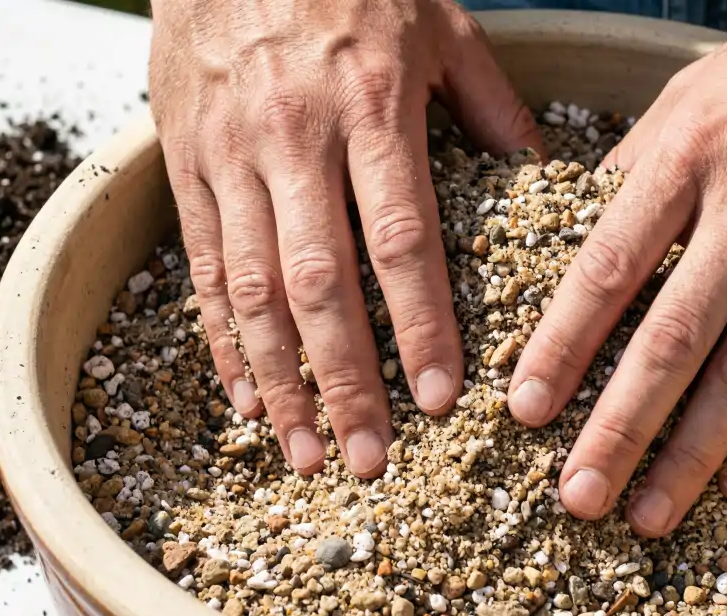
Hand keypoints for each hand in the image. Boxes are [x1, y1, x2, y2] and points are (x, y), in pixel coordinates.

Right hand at [149, 0, 541, 476]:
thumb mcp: (437, 21)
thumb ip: (488, 102)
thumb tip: (542, 173)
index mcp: (371, 104)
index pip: (400, 237)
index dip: (421, 324)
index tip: (443, 398)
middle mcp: (294, 138)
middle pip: (319, 282)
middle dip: (346, 381)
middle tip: (371, 460)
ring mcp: (229, 154)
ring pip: (249, 289)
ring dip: (279, 381)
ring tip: (304, 453)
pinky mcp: (183, 163)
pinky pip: (201, 265)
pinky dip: (221, 339)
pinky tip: (245, 396)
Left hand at [507, 0, 726, 534]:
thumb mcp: (688, 99)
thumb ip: (629, 179)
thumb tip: (563, 249)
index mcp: (688, 156)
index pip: (608, 268)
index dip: (562, 345)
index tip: (526, 409)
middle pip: (675, 336)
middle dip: (620, 424)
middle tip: (578, 495)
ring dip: (693, 451)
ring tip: (648, 512)